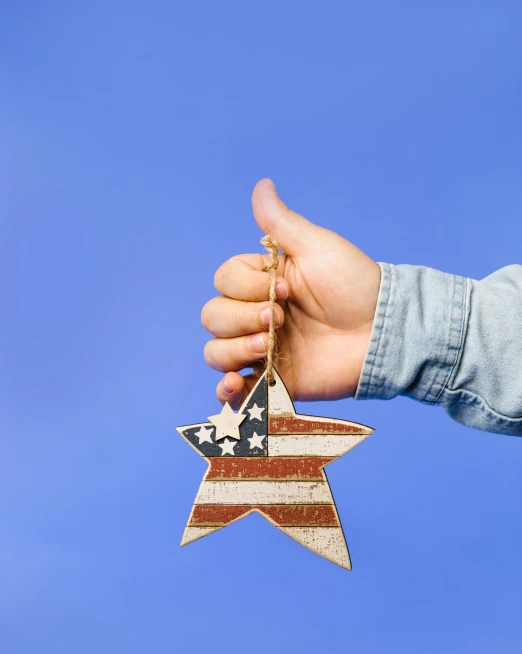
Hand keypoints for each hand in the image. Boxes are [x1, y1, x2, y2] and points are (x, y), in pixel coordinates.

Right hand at [201, 179, 380, 407]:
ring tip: (267, 346)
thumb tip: (261, 184)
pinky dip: (226, 391)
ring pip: (215, 352)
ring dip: (232, 349)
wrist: (383, 332)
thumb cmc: (356, 285)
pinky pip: (234, 392)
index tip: (285, 288)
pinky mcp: (272, 382)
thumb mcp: (318, 248)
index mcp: (262, 282)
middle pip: (212, 317)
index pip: (223, 281)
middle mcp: (256, 316)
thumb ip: (282, 223)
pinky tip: (236, 385)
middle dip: (239, 318)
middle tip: (278, 319)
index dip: (244, 286)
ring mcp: (262, 350)